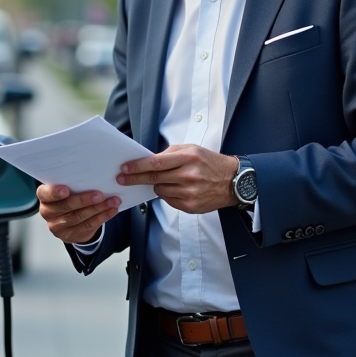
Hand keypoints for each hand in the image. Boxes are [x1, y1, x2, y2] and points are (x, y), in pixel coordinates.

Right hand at [37, 184, 120, 244]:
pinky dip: (102, 217)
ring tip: (113, 201)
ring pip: (79, 217)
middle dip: (84, 200)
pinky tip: (112, 210)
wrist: (69, 221)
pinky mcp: (71, 235)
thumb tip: (93, 173)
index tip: (66, 190)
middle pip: (66, 206)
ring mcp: (59, 226)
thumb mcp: (67, 189)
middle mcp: (49, 213)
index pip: (45, 194)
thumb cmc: (69, 198)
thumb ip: (73, 183)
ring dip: (98, 208)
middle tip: (100, 195)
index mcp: (45, 198)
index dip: (54, 193)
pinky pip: (88, 225)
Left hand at [116, 145, 238, 213]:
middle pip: (154, 178)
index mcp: (188, 158)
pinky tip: (176, 188)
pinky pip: (169, 200)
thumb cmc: (210, 163)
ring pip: (160, 190)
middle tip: (122, 178)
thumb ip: (170, 154)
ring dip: (156, 185)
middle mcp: (189, 176)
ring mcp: (189, 193)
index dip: (138, 166)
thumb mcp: (192, 150)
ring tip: (167, 180)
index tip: (125, 168)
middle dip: (135, 178)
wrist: (233, 181)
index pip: (156, 163)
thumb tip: (148, 160)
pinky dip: (167, 194)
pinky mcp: (190, 206)